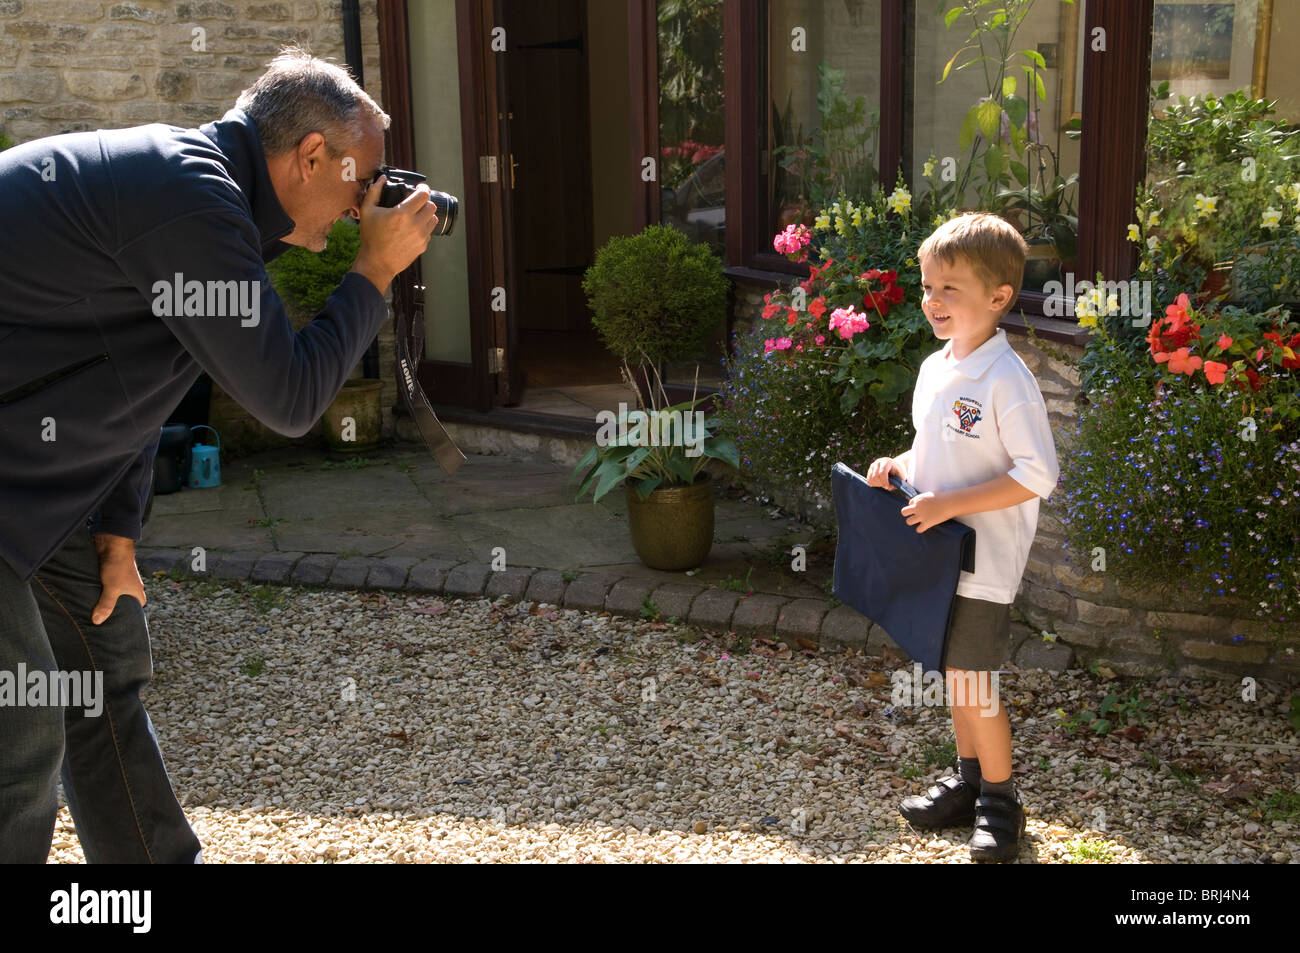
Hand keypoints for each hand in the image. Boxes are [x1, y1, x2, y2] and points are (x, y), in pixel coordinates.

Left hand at [91, 534, 145, 624]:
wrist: (112, 543)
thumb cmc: (117, 565)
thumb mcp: (111, 588)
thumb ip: (106, 604)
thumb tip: (97, 622)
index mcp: (137, 589)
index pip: (140, 604)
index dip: (134, 612)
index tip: (124, 618)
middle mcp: (131, 583)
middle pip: (127, 598)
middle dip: (119, 605)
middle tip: (107, 615)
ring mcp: (122, 576)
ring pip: (116, 590)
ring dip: (108, 595)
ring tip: (97, 605)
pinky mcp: (112, 571)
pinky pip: (108, 583)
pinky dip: (102, 587)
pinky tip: (93, 591)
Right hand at [349, 175, 439, 294]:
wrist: (377, 263)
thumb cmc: (371, 237)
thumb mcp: (367, 211)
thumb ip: (374, 191)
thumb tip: (382, 178)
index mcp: (402, 213)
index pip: (424, 195)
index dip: (423, 188)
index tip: (420, 188)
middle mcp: (415, 224)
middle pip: (431, 206)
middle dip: (425, 201)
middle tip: (417, 202)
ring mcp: (421, 236)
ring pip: (433, 219)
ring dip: (426, 214)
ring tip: (416, 214)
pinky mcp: (423, 246)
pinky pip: (429, 232)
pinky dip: (424, 228)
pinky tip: (413, 228)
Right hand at [865, 455, 901, 488]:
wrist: (895, 466)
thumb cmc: (899, 472)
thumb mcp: (901, 476)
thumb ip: (896, 482)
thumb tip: (887, 487)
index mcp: (886, 462)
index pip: (882, 472)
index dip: (884, 481)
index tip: (887, 486)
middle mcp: (878, 462)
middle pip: (875, 476)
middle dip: (881, 483)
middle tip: (887, 486)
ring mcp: (872, 466)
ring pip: (871, 479)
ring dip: (877, 484)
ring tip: (883, 484)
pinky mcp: (869, 470)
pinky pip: (869, 480)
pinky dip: (873, 484)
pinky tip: (879, 483)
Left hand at [900, 491, 949, 533]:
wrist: (950, 502)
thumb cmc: (943, 497)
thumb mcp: (930, 494)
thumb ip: (924, 498)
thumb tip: (923, 502)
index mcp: (918, 499)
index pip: (910, 503)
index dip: (915, 506)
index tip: (922, 508)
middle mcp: (917, 507)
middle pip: (904, 512)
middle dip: (907, 514)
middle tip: (914, 515)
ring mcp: (921, 515)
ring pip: (908, 522)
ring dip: (913, 522)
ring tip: (919, 522)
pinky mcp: (927, 523)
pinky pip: (918, 529)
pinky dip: (921, 529)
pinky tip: (925, 527)